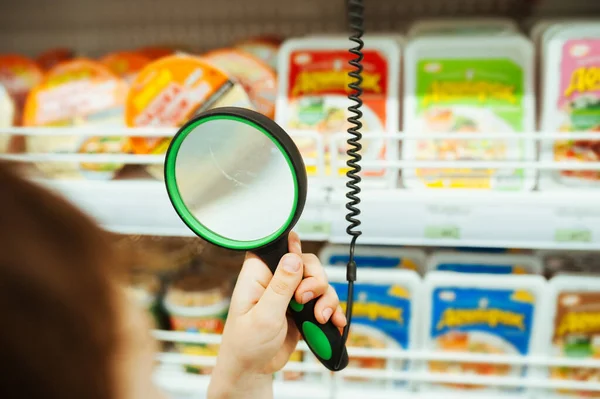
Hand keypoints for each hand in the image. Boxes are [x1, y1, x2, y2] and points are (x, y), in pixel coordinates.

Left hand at [207, 232, 346, 398]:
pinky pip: (323, 301)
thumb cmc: (246, 345)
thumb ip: (280, 287)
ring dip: (326, 299)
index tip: (304, 268)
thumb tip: (293, 257)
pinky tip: (334, 322)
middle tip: (306, 300)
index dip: (294, 249)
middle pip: (307, 263)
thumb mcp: (264, 316)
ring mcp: (289, 295)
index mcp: (258, 275)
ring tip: (321, 318)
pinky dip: (332, 311)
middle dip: (315, 281)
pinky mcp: (301, 309)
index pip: (279, 247)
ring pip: (319, 283)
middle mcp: (275, 280)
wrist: (253, 371)